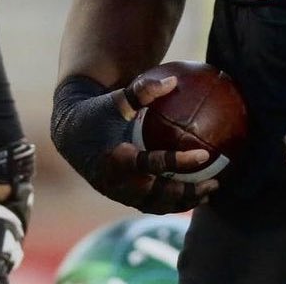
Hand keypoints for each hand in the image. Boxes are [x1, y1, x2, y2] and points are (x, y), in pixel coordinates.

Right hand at [51, 73, 217, 213]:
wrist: (70, 135)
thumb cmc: (98, 111)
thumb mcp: (116, 98)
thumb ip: (143, 89)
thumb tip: (174, 80)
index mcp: (116, 159)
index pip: (152, 163)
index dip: (179, 161)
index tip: (205, 155)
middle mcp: (117, 182)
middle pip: (158, 194)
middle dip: (188, 192)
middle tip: (215, 182)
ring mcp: (119, 193)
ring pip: (157, 205)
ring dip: (184, 202)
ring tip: (209, 192)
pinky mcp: (123, 197)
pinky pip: (151, 204)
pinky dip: (172, 202)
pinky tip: (194, 193)